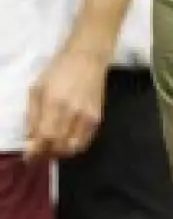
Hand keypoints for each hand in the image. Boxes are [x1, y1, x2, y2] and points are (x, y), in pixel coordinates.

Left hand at [25, 44, 108, 159]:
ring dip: (60, 153)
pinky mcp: (97, 120)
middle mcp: (72, 113)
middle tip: (39, 155)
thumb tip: (31, 139)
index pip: (44, 136)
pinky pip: (85, 143)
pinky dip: (73, 147)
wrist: (87, 60)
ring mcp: (87, 118)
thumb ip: (33, 115)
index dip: (36, 151)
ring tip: (52, 150)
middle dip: (47, 153)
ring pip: (73, 148)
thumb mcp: (38, 88)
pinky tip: (66, 143)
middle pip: (58, 145)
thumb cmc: (58, 71)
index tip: (29, 158)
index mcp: (54, 102)